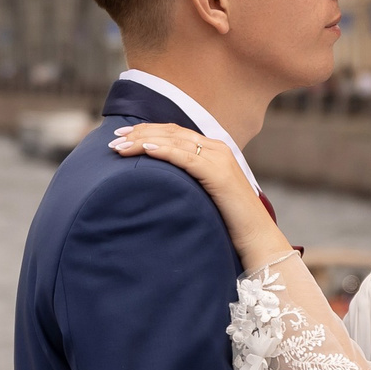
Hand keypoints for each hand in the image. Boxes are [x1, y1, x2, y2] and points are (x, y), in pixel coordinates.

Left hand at [107, 121, 291, 267]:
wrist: (257, 238)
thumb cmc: (229, 222)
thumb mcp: (204, 195)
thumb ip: (188, 182)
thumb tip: (159, 184)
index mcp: (214, 150)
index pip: (175, 133)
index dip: (147, 131)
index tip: (123, 137)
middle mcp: (217, 148)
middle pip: (171, 132)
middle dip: (139, 133)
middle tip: (114, 140)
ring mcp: (219, 159)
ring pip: (175, 141)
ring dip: (143, 141)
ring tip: (120, 146)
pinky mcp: (219, 173)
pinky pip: (186, 157)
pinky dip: (164, 151)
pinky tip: (145, 150)